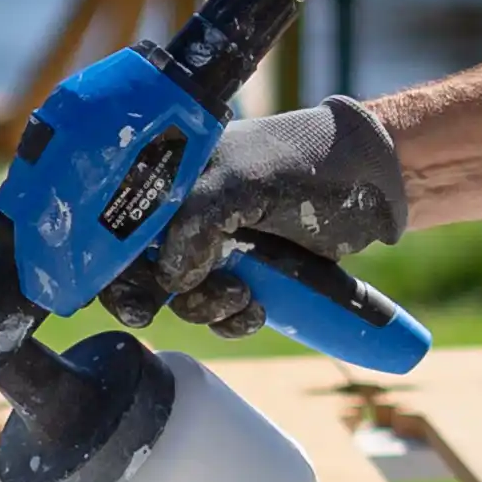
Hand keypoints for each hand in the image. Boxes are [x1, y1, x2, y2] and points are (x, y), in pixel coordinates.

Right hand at [99, 95, 407, 339]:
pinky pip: (219, 312)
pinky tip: (255, 309)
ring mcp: (215, 244)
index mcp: (172, 171)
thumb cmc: (307, 161)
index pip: (115, 217)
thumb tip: (170, 280)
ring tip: (242, 296)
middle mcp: (184, 208)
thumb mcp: (245, 180)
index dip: (107, 258)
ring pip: (181, 297)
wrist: (373, 183)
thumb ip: (197, 220)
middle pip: (137, 265)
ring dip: (203, 309)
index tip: (126, 290)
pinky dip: (231, 320)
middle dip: (148, 295)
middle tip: (154, 313)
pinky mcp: (246, 274)